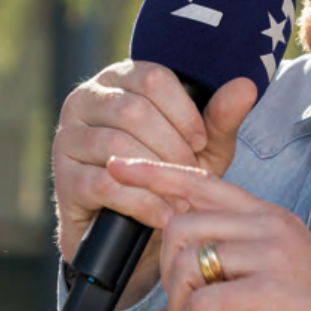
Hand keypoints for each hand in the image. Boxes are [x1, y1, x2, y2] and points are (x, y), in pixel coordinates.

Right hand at [52, 62, 256, 305]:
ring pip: (116, 145)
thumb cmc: (169, 174)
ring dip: (157, 175)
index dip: (184, 113)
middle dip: (172, 147)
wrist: (136, 231)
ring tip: (180, 197)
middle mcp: (86, 99)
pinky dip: (141, 202)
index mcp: (119, 79)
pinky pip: (104, 183)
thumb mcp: (201, 147)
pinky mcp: (64, 178)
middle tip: (190, 175)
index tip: (200, 144)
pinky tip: (163, 215)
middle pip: (133, 111)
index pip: (153, 78)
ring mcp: (69, 138)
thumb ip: (220, 117)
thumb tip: (246, 85)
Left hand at [109, 157, 310, 310]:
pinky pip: (204, 302)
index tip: (119, 167)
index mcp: (264, 219)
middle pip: (180, 225)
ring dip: (180, 308)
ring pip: (188, 261)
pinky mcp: (271, 291)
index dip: (155, 174)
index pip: (201, 182)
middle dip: (166, 276)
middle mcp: (267, 226)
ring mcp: (271, 255)